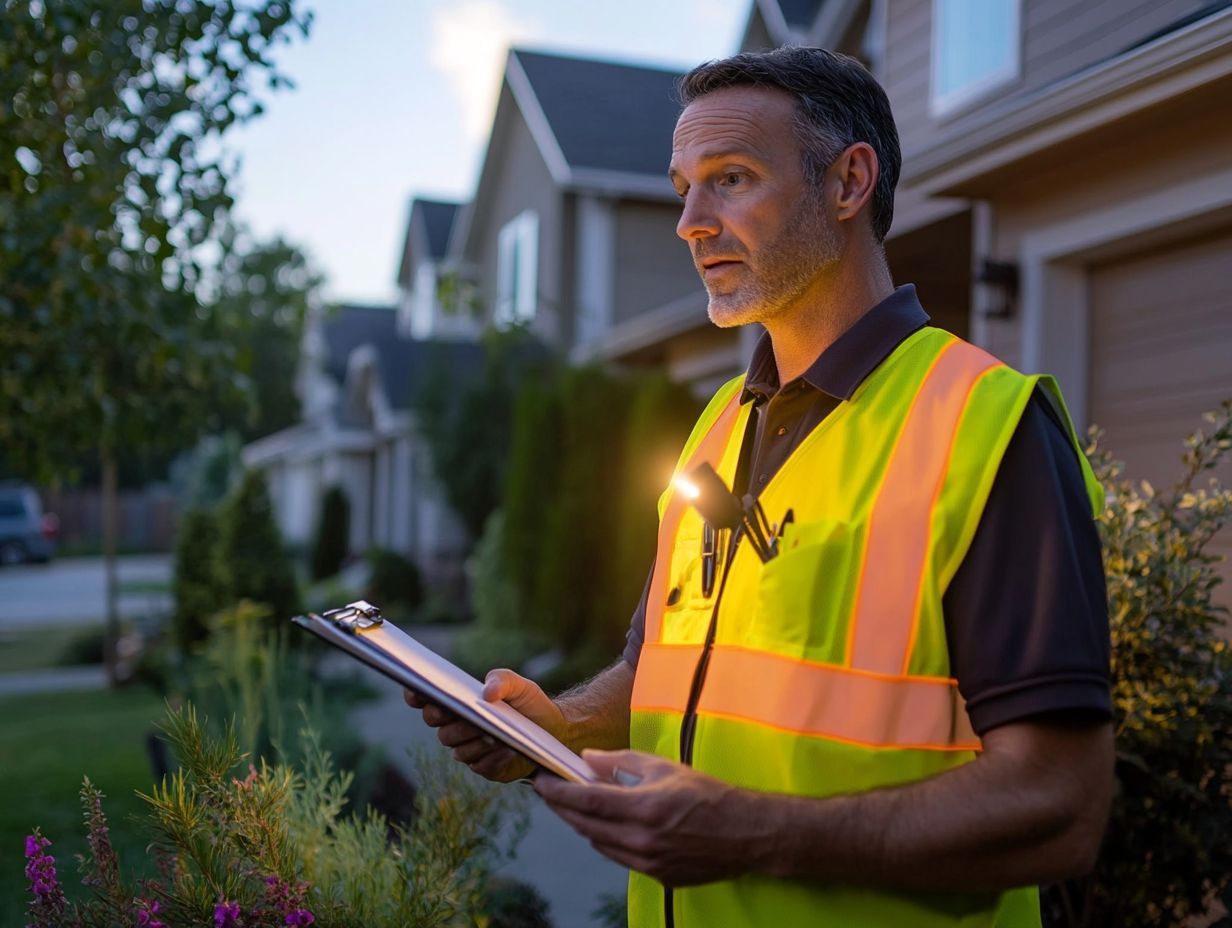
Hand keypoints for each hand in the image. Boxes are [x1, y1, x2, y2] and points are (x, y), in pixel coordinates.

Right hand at [404, 669, 566, 782]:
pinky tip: (508, 750)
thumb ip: (503, 680)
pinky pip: (481, 765)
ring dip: (474, 741)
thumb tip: (487, 692)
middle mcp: (458, 728)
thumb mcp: (520, 686)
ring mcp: (470, 750)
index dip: (416, 695)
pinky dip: (495, 757)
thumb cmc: (529, 705)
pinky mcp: (486, 768)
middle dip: (451, 720)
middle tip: (467, 714)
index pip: (426, 700)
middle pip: (439, 727)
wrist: (553, 731)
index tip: (418, 690)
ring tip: (494, 735)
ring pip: (459, 749)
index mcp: (459, 704)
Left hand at [534, 749, 757, 886]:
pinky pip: (618, 857)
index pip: (587, 801)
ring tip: (574, 806)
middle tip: (549, 792)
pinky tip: (605, 826)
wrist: (746, 833)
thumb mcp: (664, 768)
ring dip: (582, 824)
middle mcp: (642, 840)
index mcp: (644, 808)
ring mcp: (648, 862)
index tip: (541, 782)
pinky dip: (606, 840)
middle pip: (585, 825)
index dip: (558, 792)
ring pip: (599, 843)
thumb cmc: (707, 795)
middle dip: (562, 808)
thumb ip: (621, 762)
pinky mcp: (657, 876)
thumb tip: (587, 760)